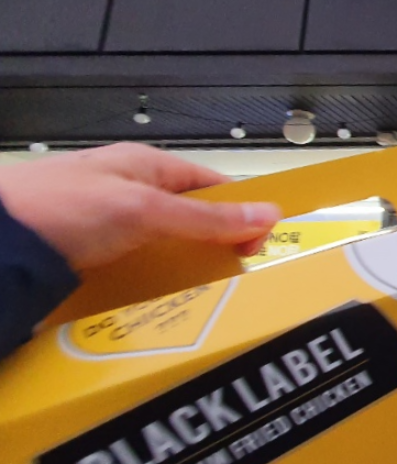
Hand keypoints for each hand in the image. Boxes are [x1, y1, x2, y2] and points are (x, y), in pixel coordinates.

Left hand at [0, 143, 281, 270]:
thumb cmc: (61, 208)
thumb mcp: (147, 211)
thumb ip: (206, 217)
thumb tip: (267, 212)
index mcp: (146, 165)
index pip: (211, 184)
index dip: (239, 209)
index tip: (256, 242)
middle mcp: (129, 189)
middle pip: (189, 216)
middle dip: (212, 242)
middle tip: (227, 270)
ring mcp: (106, 221)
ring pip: (162, 243)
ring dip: (181, 265)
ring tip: (194, 290)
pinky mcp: (86, 252)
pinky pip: (134, 265)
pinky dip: (149, 280)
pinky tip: (155, 298)